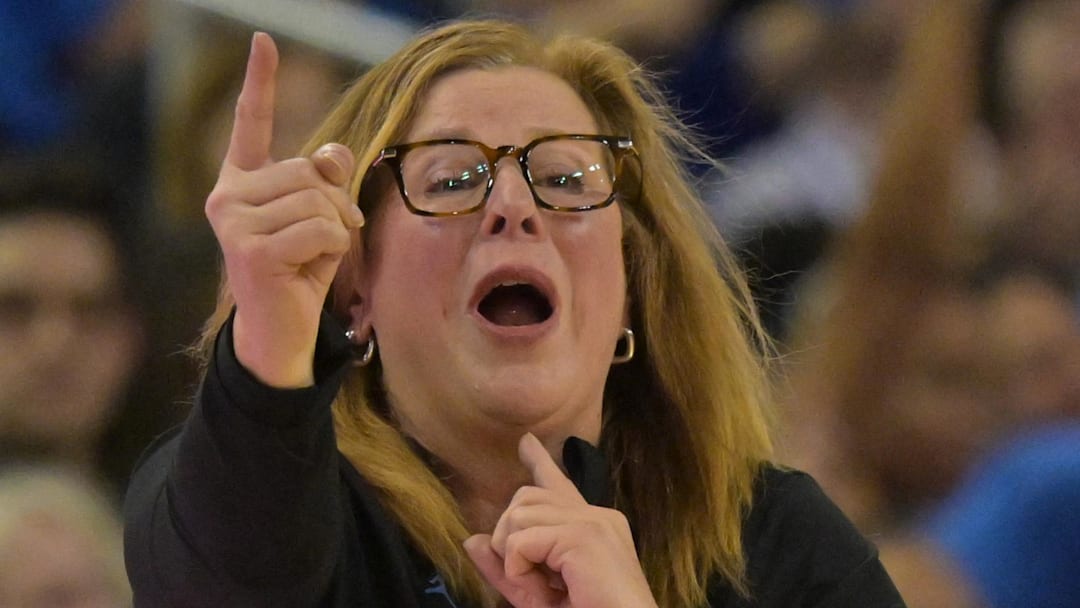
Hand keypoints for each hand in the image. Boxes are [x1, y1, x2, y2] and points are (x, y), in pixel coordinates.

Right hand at [204, 32, 364, 387]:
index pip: (252, 125)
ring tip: (313, 257)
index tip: (263, 41)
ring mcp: (233, 222)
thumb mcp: (320, 217)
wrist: (281, 331)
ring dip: (336, 229)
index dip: (260, 82)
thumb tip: (331, 155)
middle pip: (309, 170)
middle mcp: (228, 196)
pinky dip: (335, 249)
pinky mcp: (250, 249)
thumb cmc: (302, 271)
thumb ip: (326, 179)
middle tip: (325, 239)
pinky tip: (309, 270)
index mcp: (241, 182)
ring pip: (319, 200)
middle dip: (334, 204)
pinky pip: (323, 229)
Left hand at [464, 434, 657, 607]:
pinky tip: (544, 590)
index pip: (559, 485)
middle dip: (510, 537)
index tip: (525, 443)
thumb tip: (472, 539)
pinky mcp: (583, 536)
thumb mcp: (538, 595)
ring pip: (518, 514)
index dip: (539, 462)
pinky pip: (520, 541)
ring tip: (544, 587)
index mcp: (595, 526)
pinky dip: (519, 570)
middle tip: (534, 580)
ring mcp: (592, 522)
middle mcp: (597, 516)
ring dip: (515, 557)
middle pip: (526, 498)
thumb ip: (507, 568)